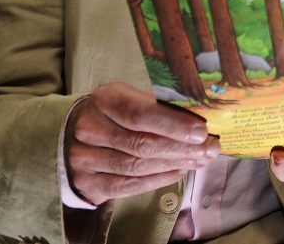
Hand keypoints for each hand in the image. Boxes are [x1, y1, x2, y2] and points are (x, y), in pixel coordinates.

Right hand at [64, 82, 219, 205]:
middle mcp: (90, 128)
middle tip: (210, 150)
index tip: (202, 132)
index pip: (141, 114)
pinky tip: (178, 171)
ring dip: (174, 165)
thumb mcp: (131, 97)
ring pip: (137, 167)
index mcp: (105, 99)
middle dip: (182, 148)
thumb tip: (201, 118)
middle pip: (142, 144)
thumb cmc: (114, 112)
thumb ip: (159, 106)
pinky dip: (158, 180)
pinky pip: (128, 186)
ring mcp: (84, 158)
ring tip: (199, 160)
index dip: (174, 125)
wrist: (73, 133)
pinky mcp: (87, 182)